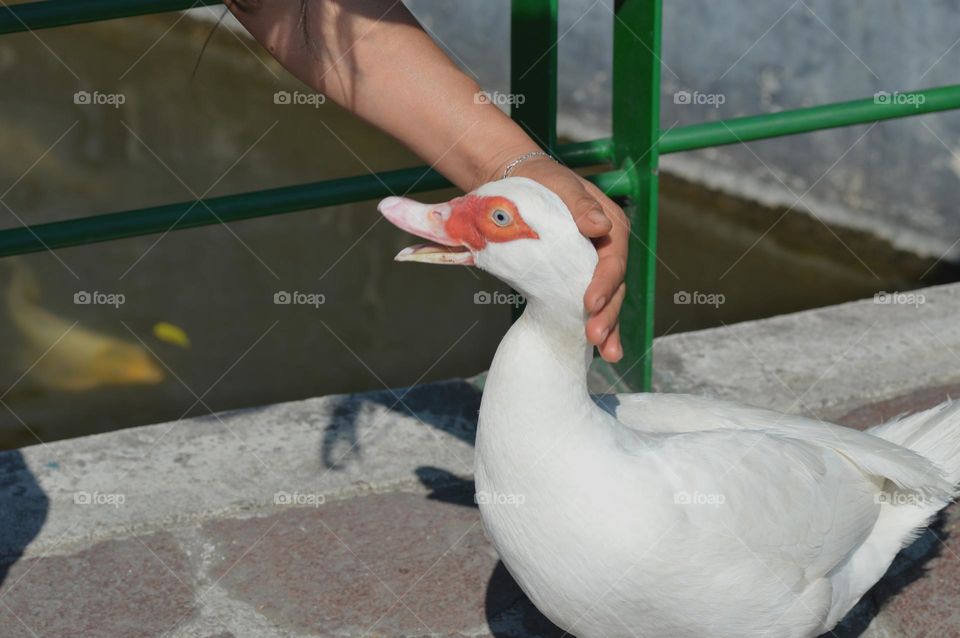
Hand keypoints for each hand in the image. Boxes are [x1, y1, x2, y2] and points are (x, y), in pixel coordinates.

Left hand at [509, 157, 628, 362]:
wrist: (518, 183)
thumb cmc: (541, 180)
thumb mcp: (560, 184)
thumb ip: (580, 205)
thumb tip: (600, 226)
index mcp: (611, 227)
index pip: (613, 260)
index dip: (605, 283)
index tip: (590, 302)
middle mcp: (607, 250)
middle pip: (614, 287)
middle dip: (608, 315)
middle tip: (596, 339)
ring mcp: (592, 267)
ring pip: (607, 301)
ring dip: (608, 328)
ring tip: (609, 354)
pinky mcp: (574, 278)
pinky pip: (586, 305)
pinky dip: (592, 324)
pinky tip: (594, 350)